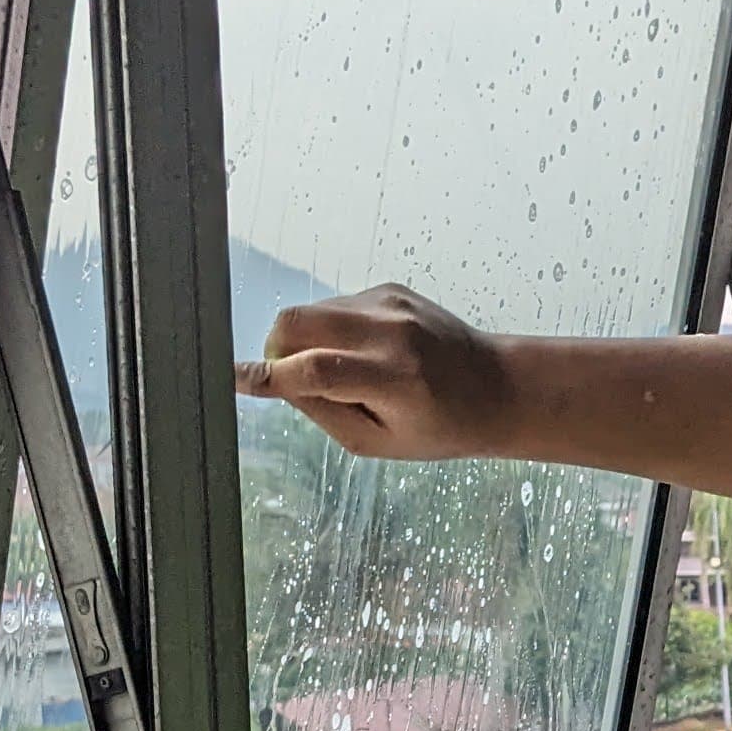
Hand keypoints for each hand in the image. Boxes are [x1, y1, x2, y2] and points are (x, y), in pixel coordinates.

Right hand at [232, 284, 509, 458]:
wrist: (496, 387)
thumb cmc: (440, 427)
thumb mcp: (377, 442)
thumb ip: (322, 411)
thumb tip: (274, 382)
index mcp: (393, 378)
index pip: (314, 370)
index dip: (268, 375)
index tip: (234, 378)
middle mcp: (391, 332)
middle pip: (297, 322)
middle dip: (277, 350)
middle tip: (292, 378)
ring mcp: (391, 303)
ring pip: (311, 310)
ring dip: (307, 341)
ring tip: (344, 371)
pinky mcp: (390, 288)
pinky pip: (335, 305)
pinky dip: (332, 330)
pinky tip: (364, 352)